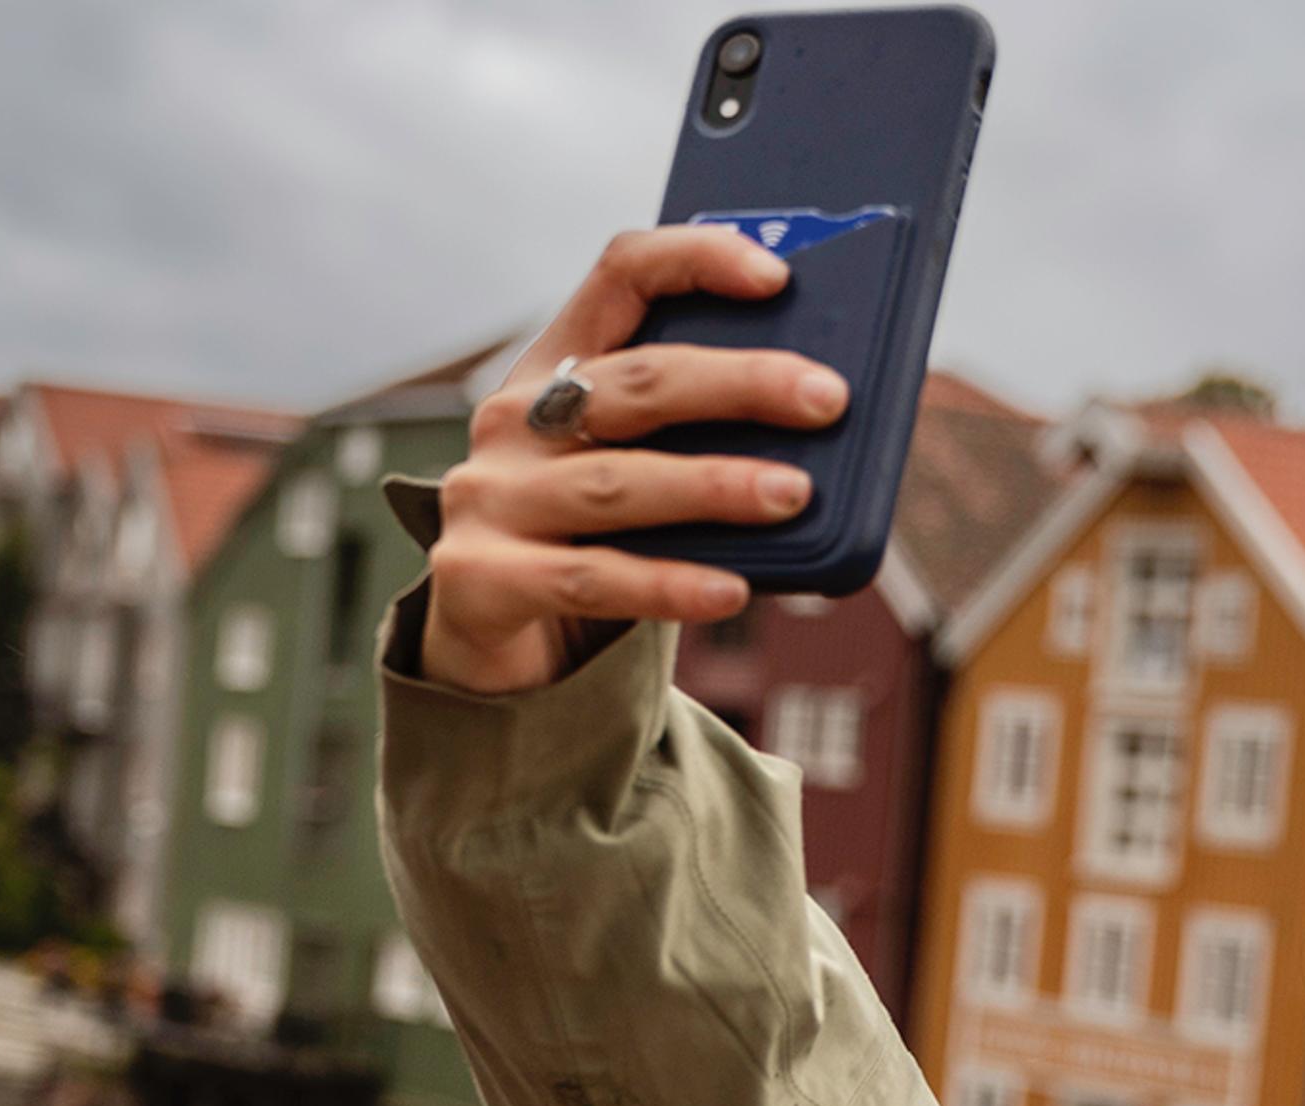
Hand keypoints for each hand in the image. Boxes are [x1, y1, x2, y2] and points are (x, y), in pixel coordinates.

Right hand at [419, 225, 852, 693]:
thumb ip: (695, 440)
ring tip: (793, 493)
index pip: (621, 276)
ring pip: (617, 482)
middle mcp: (514, 420)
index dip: (696, 261)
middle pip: (635, 381)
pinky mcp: (480, 579)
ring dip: (713, 485)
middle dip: (739, 382)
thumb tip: (823, 427)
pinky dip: (667, 584)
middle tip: (825, 398)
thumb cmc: (586, 543)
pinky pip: (590, 578)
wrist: (486, 645)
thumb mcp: (632, 470)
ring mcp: (489, 498)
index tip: (776, 277)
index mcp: (554, 368)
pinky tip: (730, 590)